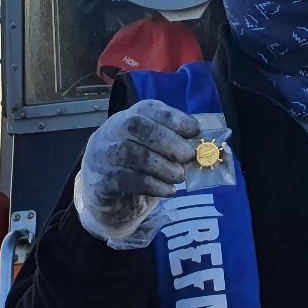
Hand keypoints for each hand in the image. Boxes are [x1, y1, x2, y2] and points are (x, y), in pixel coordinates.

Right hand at [76, 99, 199, 239]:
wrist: (110, 198)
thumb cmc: (140, 167)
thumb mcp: (158, 150)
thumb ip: (179, 144)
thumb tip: (207, 144)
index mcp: (130, 117)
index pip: (149, 109)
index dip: (173, 118)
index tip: (195, 130)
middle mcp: (112, 130)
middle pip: (136, 126)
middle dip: (167, 141)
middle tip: (189, 156)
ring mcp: (102, 154)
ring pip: (130, 153)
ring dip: (161, 165)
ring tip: (180, 177)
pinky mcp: (100, 180)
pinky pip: (124, 179)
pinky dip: (151, 185)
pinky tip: (168, 190)